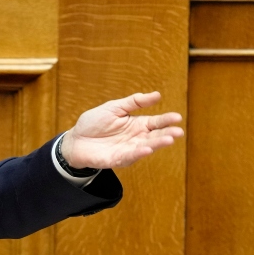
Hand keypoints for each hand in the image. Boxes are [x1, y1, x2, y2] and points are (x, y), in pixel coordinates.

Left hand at [62, 91, 183, 169]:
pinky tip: (147, 149)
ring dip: (157, 144)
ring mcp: (128, 149)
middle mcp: (136, 138)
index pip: (156, 122)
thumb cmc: (94, 123)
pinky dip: (138, 153)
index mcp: (137, 124)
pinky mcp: (117, 159)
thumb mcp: (114, 107)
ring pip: (146, 147)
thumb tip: (157, 95)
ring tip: (168, 139)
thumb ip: (135, 102)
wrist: (75, 139)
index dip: (167, 120)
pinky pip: (130, 156)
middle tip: (178, 132)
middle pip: (155, 136)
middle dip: (167, 134)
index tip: (177, 117)